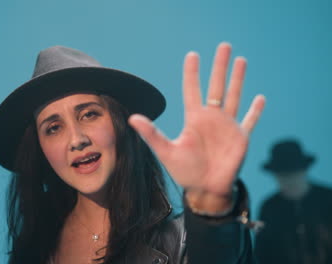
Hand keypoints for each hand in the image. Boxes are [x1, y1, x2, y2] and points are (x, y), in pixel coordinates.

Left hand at [129, 43, 264, 211]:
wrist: (205, 189)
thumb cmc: (184, 172)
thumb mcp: (166, 151)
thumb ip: (152, 134)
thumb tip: (133, 118)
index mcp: (194, 119)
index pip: (192, 90)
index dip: (192, 73)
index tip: (192, 55)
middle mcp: (211, 119)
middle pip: (217, 86)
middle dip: (220, 67)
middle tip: (224, 46)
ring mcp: (227, 127)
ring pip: (234, 97)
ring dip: (238, 80)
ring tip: (241, 60)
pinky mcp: (240, 138)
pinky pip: (249, 120)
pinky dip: (255, 110)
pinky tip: (260, 98)